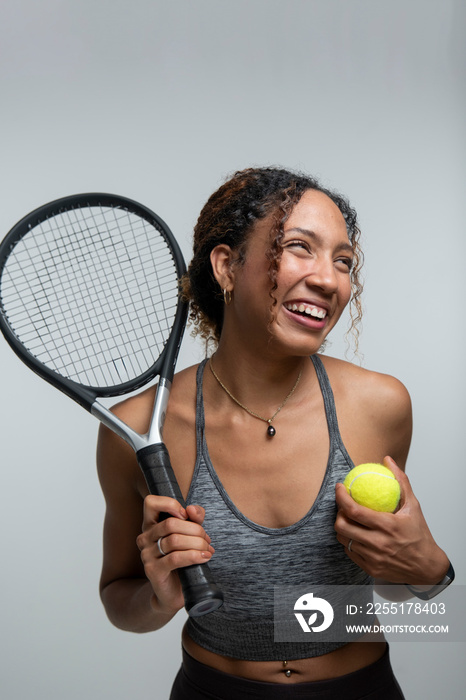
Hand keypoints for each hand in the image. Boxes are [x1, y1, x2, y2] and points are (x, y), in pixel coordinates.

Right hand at [136, 496, 213, 614]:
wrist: (175, 591)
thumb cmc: (183, 560)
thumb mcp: (190, 535)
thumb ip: (194, 518)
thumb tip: (192, 509)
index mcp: (151, 525)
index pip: (151, 503)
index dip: (170, 504)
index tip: (186, 515)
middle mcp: (145, 538)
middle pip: (170, 523)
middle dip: (195, 529)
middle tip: (206, 539)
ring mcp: (147, 555)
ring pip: (174, 540)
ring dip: (197, 543)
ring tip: (207, 549)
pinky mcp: (153, 570)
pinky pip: (175, 558)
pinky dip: (194, 556)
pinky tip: (205, 557)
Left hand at [334, 456, 448, 584]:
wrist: (426, 568)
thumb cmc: (419, 535)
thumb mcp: (413, 506)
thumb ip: (400, 481)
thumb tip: (388, 460)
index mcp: (387, 526)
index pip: (354, 510)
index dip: (341, 497)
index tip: (339, 487)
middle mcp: (378, 543)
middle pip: (342, 526)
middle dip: (337, 512)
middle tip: (343, 505)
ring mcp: (372, 558)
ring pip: (343, 539)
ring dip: (342, 527)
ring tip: (348, 519)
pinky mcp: (370, 568)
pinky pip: (350, 552)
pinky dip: (349, 541)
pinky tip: (355, 534)